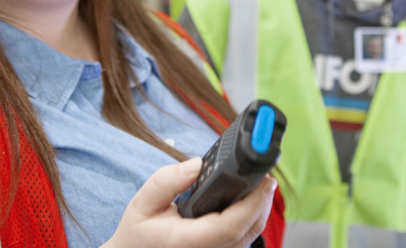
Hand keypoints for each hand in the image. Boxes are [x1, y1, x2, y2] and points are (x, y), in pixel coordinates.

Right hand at [102, 157, 275, 247]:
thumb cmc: (139, 232)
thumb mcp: (143, 202)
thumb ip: (168, 181)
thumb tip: (197, 165)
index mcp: (185, 242)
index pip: (228, 227)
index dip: (253, 203)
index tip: (266, 179)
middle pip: (247, 231)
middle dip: (262, 201)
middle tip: (267, 174)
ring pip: (249, 237)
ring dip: (259, 210)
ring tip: (261, 183)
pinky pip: (242, 240)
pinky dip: (250, 219)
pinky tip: (249, 201)